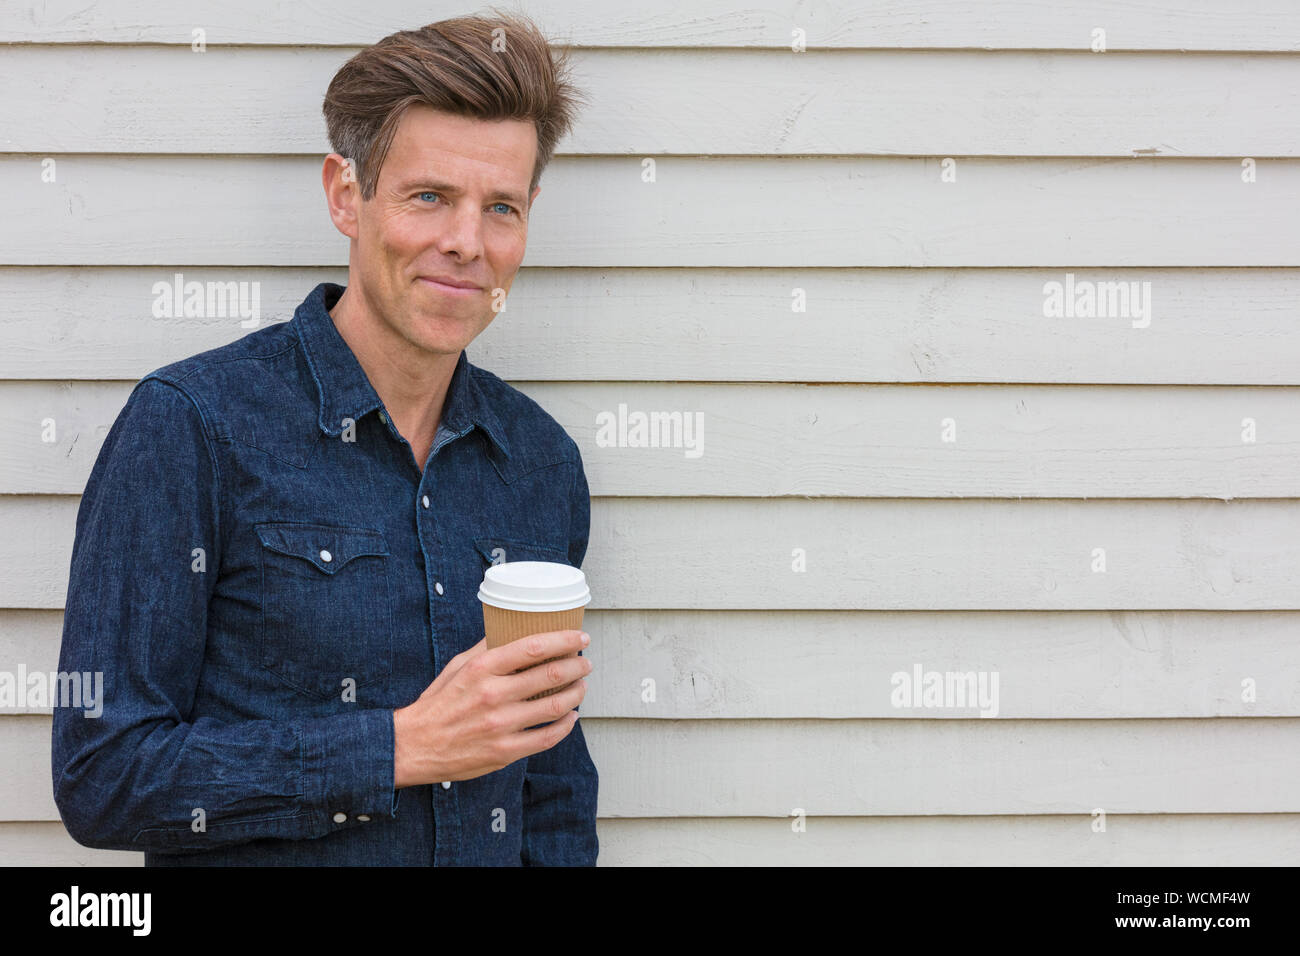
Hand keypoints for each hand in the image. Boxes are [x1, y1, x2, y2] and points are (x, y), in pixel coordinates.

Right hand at [392, 629, 590, 788]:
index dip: (565, 640)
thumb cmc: (438, 703)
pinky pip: (547, 738)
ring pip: (555, 706)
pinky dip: (566, 726)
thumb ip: (486, 649)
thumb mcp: (457, 666)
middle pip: (551, 675)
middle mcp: (493, 695)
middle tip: (585, 663)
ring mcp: (501, 725)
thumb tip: (511, 629)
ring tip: (582, 686)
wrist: (413, 746)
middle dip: (577, 666)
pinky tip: (571, 717)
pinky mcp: (505, 752)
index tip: (580, 637)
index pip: (534, 647)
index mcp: (482, 668)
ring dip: (576, 694)